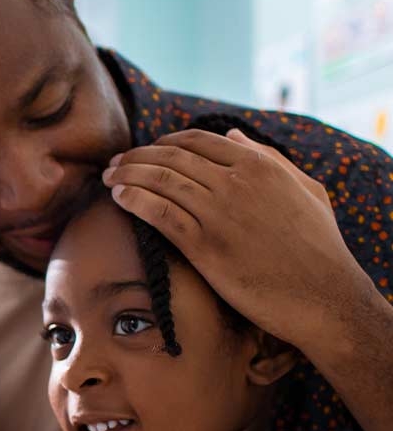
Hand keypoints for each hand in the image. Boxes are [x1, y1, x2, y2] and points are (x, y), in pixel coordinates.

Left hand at [104, 128, 373, 352]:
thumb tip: (232, 135)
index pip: (196, 141)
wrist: (322, 295)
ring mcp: (218, 213)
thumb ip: (269, 158)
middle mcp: (236, 182)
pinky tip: (119, 198)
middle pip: (170, 158)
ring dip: (127, 175)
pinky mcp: (205, 245)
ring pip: (160, 181)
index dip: (163, 144)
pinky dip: (134, 200)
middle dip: (137, 157)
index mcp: (259, 164)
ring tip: (108, 178)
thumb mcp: (305, 189)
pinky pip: (160, 213)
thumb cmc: (318, 246)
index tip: (145, 152)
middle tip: (115, 163)